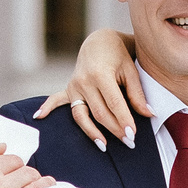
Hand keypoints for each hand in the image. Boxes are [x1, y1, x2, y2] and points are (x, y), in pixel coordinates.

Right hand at [35, 29, 147, 150]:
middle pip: (100, 113)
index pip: (114, 104)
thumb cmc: (119, 56)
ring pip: (82, 115)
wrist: (99, 41)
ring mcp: (74, 86)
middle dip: (115, 129)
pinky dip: (47, 107)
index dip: (124, 120)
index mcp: (101, 74)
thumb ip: (137, 94)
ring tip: (104, 146)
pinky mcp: (69, 89)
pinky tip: (38, 117)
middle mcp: (84, 81)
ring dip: (92, 132)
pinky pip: (56, 100)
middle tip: (129, 143)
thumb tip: (149, 114)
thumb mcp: (131, 70)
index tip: (133, 134)